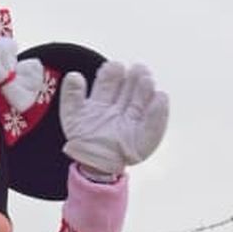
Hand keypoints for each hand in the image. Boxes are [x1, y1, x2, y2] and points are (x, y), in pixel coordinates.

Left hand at [60, 61, 168, 179]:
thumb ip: (71, 95)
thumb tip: (74, 75)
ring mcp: (134, 122)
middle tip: (138, 69)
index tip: (115, 66)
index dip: (113, 73)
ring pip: (143, 103)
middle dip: (135, 78)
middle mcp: (122, 108)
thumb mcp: (73, 115)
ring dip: (146, 91)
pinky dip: (159, 112)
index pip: (111, 82)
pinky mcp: (145, 137)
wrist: (91, 165)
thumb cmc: (83, 139)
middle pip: (131, 90)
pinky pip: (155, 124)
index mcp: (105, 101)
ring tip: (147, 81)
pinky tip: (161, 98)